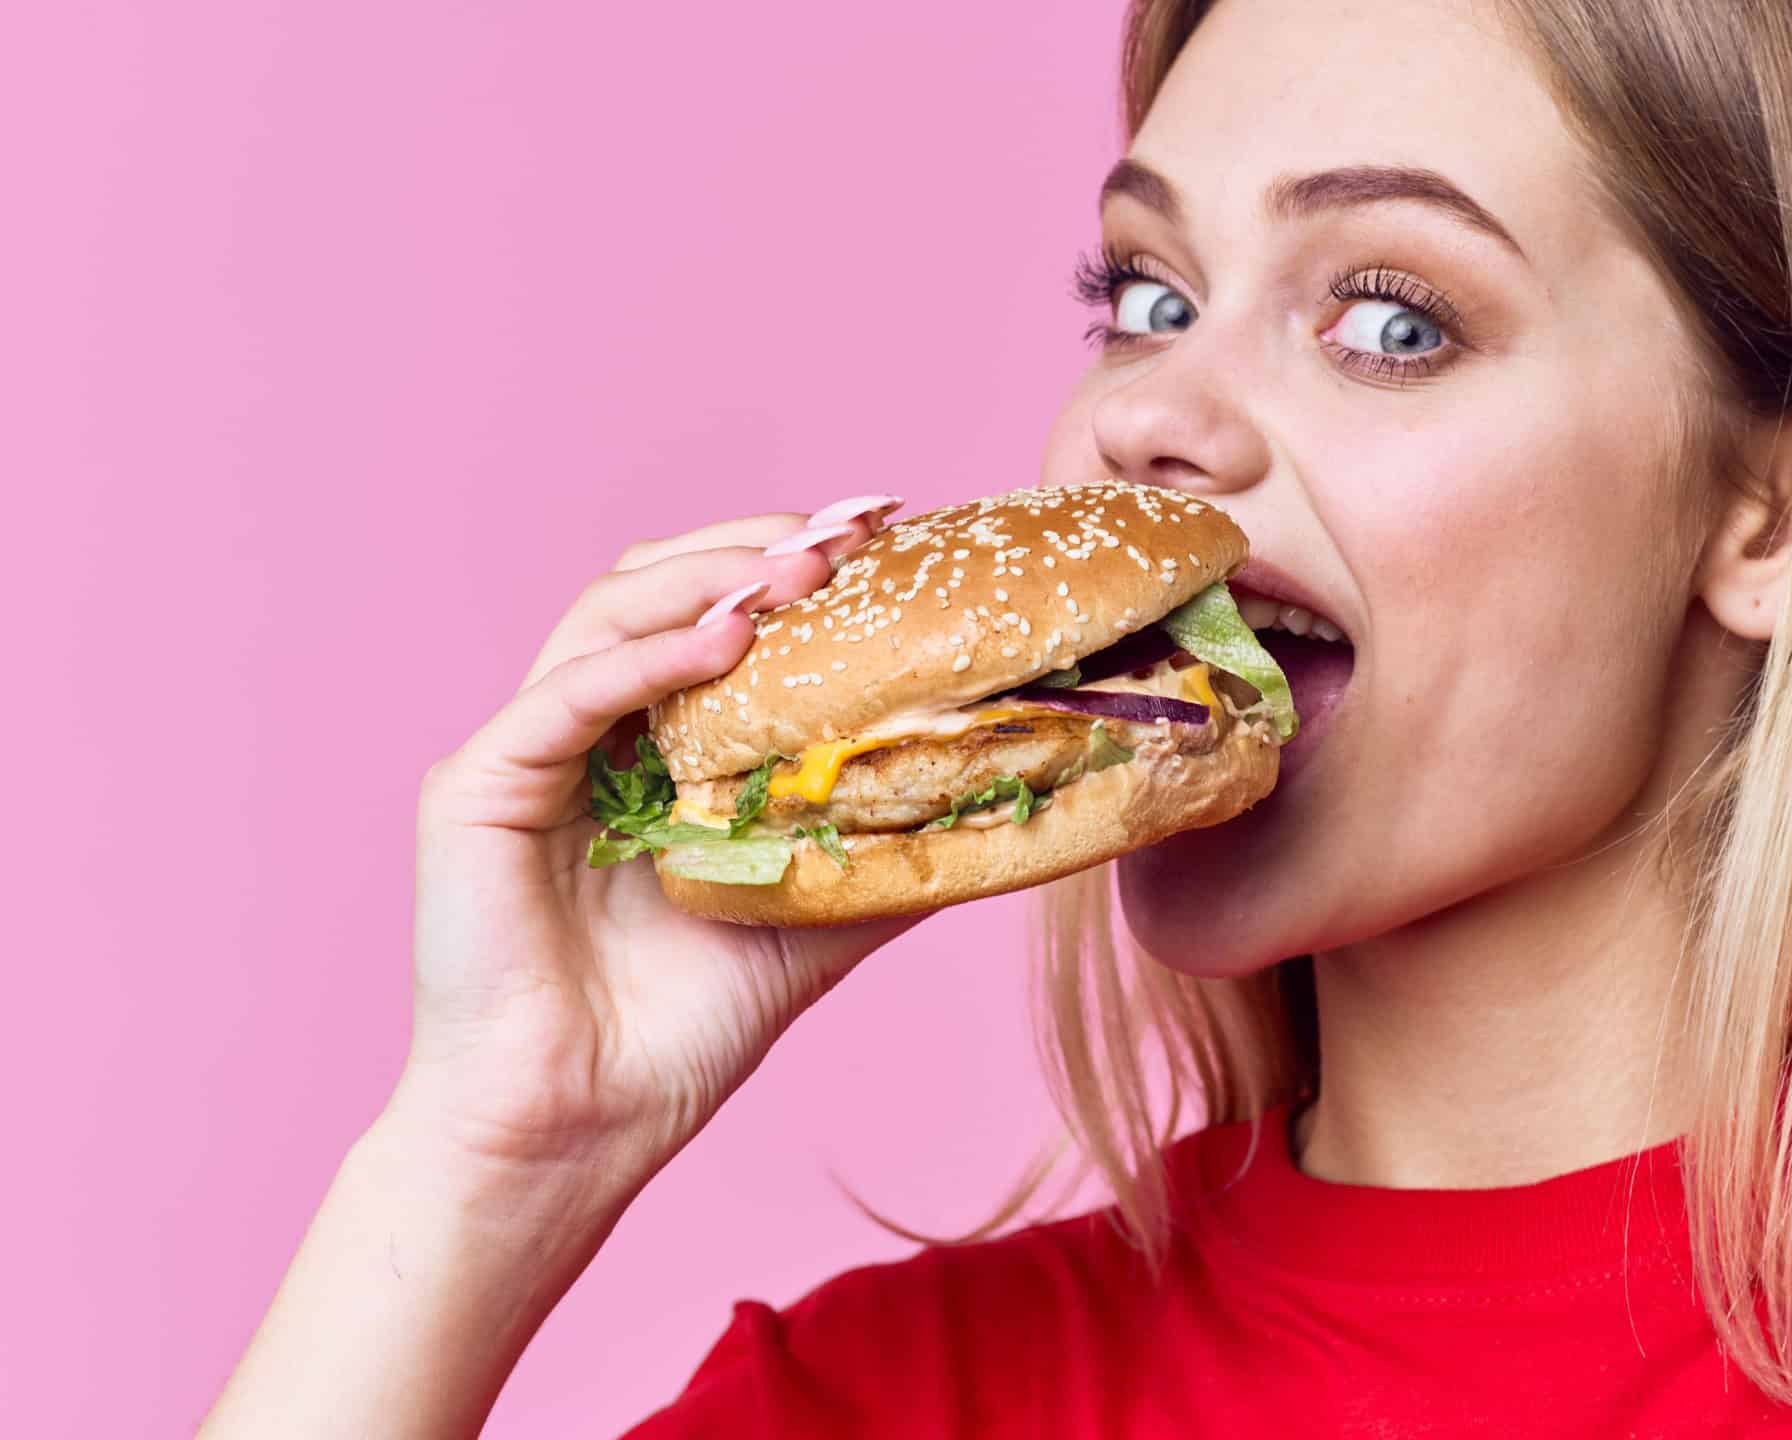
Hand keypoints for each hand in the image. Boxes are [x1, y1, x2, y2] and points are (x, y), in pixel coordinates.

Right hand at [398, 497, 914, 1192]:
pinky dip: (648, 658)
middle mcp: (581, 729)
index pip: (715, 613)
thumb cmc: (679, 1030)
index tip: (888, 532)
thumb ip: (885, 848)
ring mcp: (523, 751)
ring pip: (611, 614)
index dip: (792, 564)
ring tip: (804, 570)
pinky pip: (565, 694)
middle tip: (856, 527)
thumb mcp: (815, 914)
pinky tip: (726, 641)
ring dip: (711, 580)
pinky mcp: (474, 788)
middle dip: (760, 546)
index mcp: (649, 744)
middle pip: (660, 585)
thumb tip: (1001, 798)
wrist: (580, 1127)